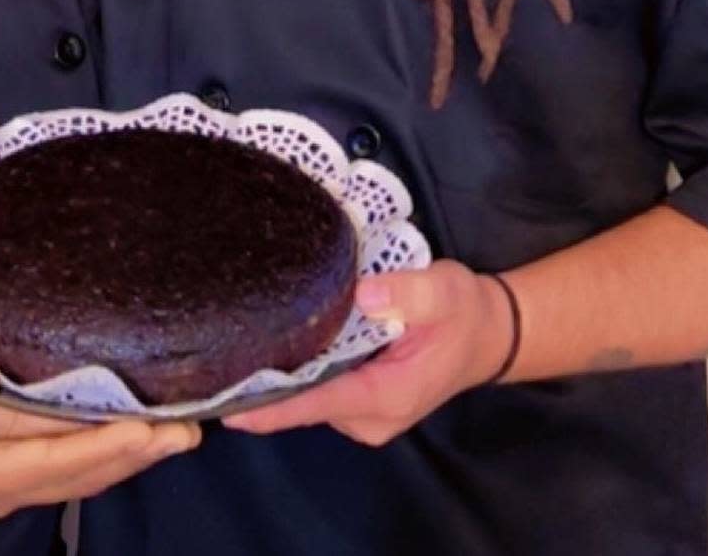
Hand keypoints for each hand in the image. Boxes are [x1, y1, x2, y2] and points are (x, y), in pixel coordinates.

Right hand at [0, 353, 201, 516]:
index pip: (47, 463)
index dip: (96, 447)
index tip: (142, 431)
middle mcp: (3, 489)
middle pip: (77, 475)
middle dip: (133, 455)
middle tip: (186, 431)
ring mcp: (19, 480)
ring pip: (86, 473)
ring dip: (135, 455)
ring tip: (184, 432)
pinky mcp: (29, 462)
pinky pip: (80, 460)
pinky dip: (117, 448)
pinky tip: (149, 433)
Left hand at [224, 262, 512, 445]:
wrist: (488, 332)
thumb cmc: (464, 313)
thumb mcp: (444, 292)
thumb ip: (407, 293)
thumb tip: (363, 295)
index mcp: (385, 396)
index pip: (316, 405)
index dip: (270, 407)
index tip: (226, 407)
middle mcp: (369, 416)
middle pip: (304, 403)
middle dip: (264, 384)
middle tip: (219, 349)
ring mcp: (364, 413)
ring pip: (309, 396)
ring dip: (281, 373)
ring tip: (239, 337)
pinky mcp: (361, 399)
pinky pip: (320, 388)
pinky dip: (300, 369)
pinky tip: (275, 342)